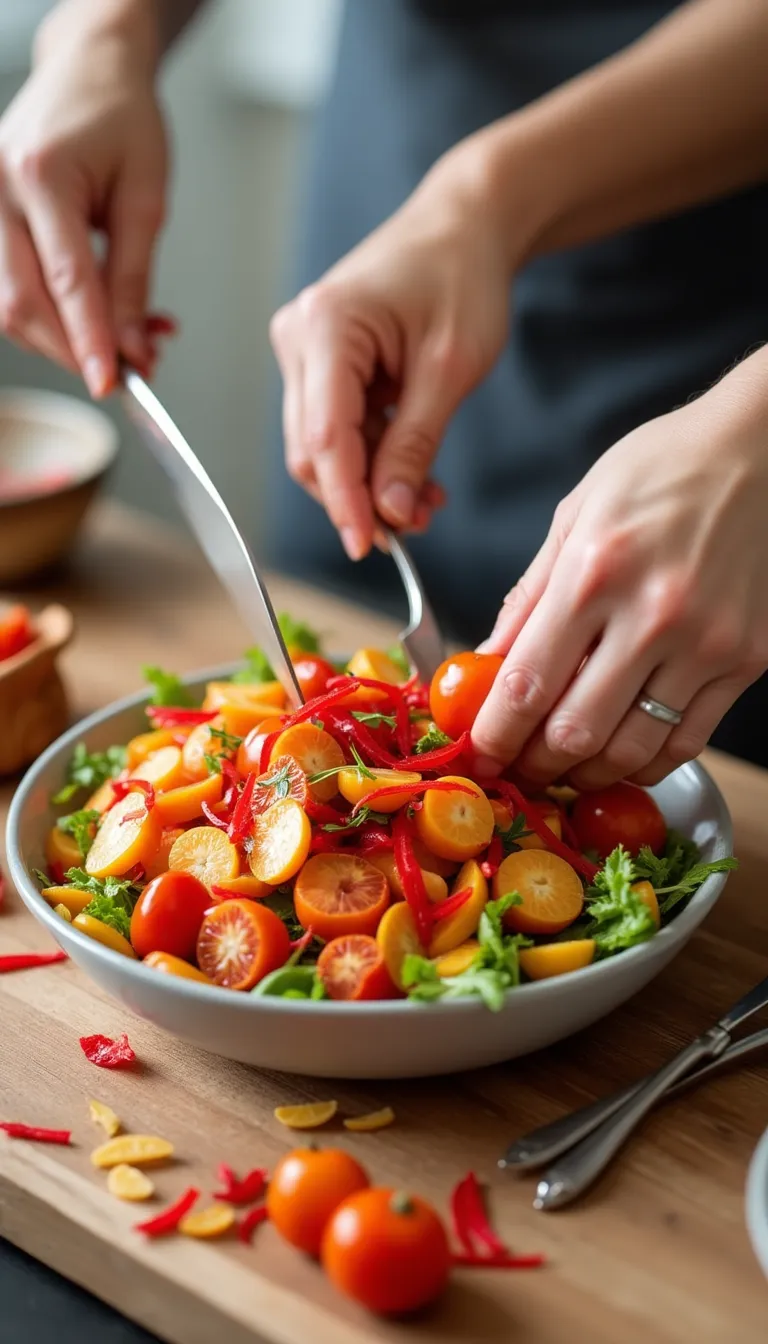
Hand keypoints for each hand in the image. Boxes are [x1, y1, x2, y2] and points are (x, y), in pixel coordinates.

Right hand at [0, 17, 167, 394]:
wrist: (89, 72)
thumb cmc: (123, 120)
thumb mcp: (146, 199)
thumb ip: (135, 279)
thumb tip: (134, 348)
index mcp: (42, 176)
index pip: (65, 281)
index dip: (89, 340)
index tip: (113, 382)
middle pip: (22, 303)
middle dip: (73, 350)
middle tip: (128, 370)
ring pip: (10, 304)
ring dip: (65, 339)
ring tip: (126, 338)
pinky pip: (10, 286)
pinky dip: (52, 315)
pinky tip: (95, 317)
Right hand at [270, 149, 515, 559]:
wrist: (464, 225)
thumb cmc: (462, 277)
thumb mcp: (450, 369)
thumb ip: (415, 444)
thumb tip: (391, 512)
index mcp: (326, 328)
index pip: (323, 437)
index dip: (345, 499)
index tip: (369, 546)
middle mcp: (299, 338)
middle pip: (312, 449)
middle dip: (361, 496)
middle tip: (416, 526)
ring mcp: (304, 350)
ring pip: (322, 446)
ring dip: (369, 483)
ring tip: (425, 501)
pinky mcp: (320, 362)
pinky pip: (336, 428)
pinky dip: (372, 458)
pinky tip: (412, 474)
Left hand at [471, 357, 767, 786]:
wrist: (761, 449)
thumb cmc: (664, 470)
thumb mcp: (576, 515)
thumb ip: (529, 597)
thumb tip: (488, 661)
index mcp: (595, 570)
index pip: (526, 683)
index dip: (494, 736)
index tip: (479, 754)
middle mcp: (653, 614)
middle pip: (575, 732)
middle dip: (534, 765)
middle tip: (517, 768)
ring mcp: (706, 643)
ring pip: (633, 749)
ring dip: (588, 774)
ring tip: (564, 769)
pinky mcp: (747, 660)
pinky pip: (689, 741)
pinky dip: (648, 763)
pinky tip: (623, 756)